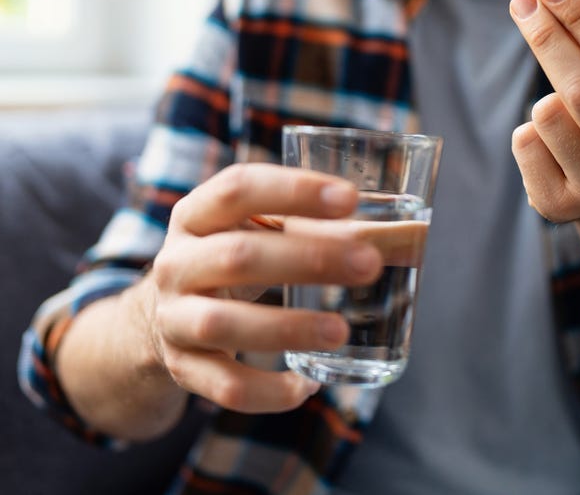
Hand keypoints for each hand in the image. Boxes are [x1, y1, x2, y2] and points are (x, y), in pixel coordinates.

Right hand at [144, 163, 382, 412]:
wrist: (162, 314)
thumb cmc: (234, 260)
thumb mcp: (264, 234)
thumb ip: (329, 230)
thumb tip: (417, 235)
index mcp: (198, 214)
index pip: (238, 188)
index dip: (293, 190)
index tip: (350, 197)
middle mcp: (177, 262)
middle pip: (238, 256)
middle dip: (308, 260)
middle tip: (369, 265)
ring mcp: (174, 317)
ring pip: (223, 324)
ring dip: (287, 327)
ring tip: (341, 330)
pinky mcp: (183, 366)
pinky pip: (224, 385)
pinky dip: (267, 392)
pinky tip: (305, 387)